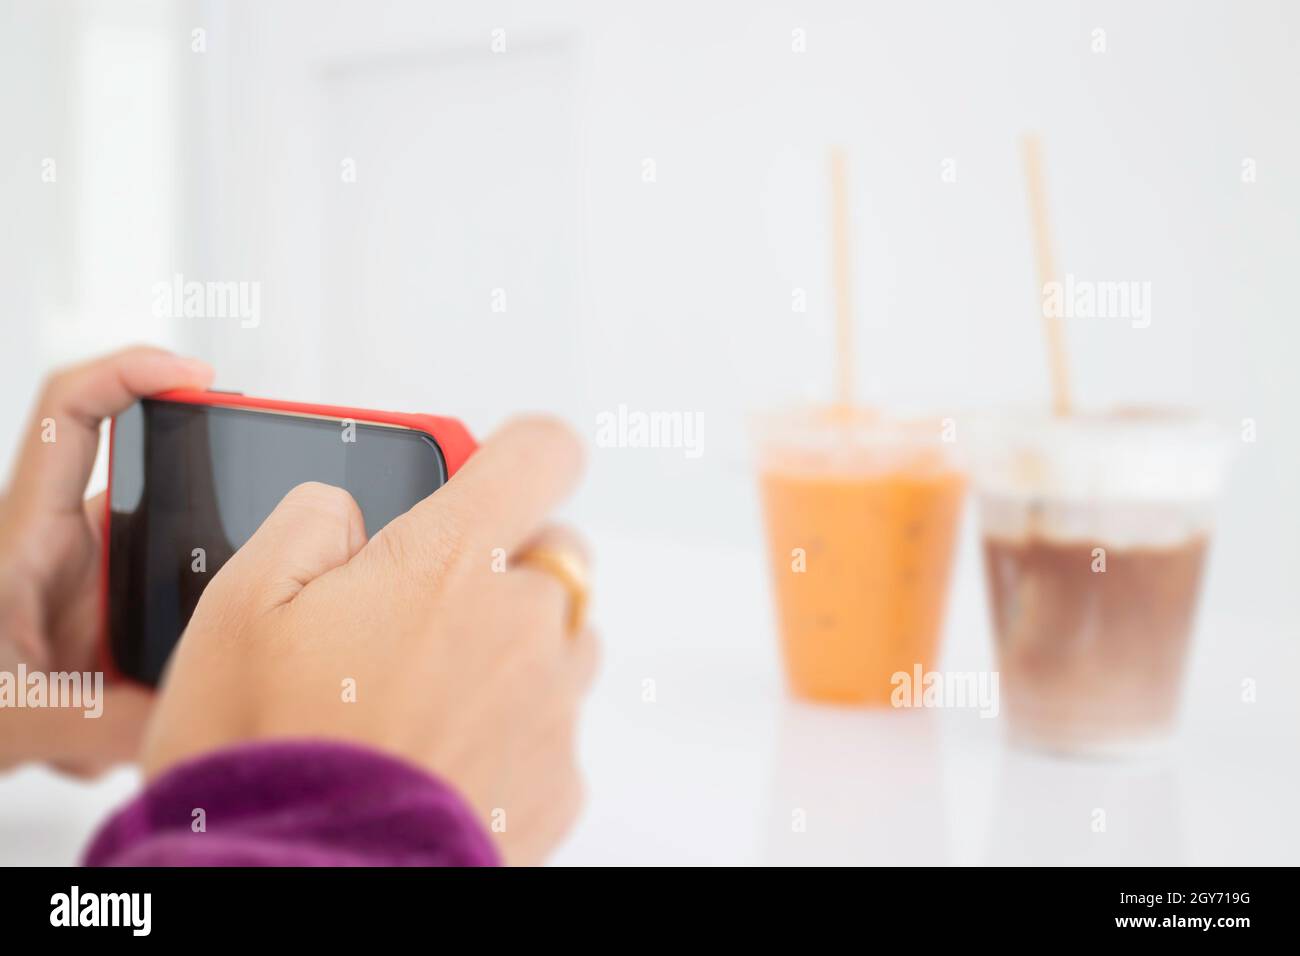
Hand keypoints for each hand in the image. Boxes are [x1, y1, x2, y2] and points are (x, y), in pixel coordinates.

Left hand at [0, 347, 213, 774]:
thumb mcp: (7, 719)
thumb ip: (94, 721)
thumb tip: (186, 719)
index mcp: (30, 536)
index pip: (73, 411)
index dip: (134, 371)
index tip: (198, 378)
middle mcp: (61, 548)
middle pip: (154, 490)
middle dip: (201, 527)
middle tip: (254, 543)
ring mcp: (85, 588)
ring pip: (166, 570)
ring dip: (170, 637)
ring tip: (141, 696)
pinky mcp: (100, 628)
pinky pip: (159, 630)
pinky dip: (157, 682)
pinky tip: (119, 733)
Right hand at [140, 417, 596, 864]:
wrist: (300, 882)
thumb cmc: (268, 753)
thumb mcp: (240, 603)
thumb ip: (309, 521)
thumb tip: (343, 510)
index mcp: (452, 560)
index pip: (542, 452)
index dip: (517, 452)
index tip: (492, 469)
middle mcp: (523, 624)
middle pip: (555, 554)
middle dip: (501, 565)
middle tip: (421, 607)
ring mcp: (551, 706)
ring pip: (562, 641)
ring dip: (514, 647)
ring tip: (425, 692)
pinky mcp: (559, 781)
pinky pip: (555, 727)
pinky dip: (515, 729)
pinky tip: (442, 754)